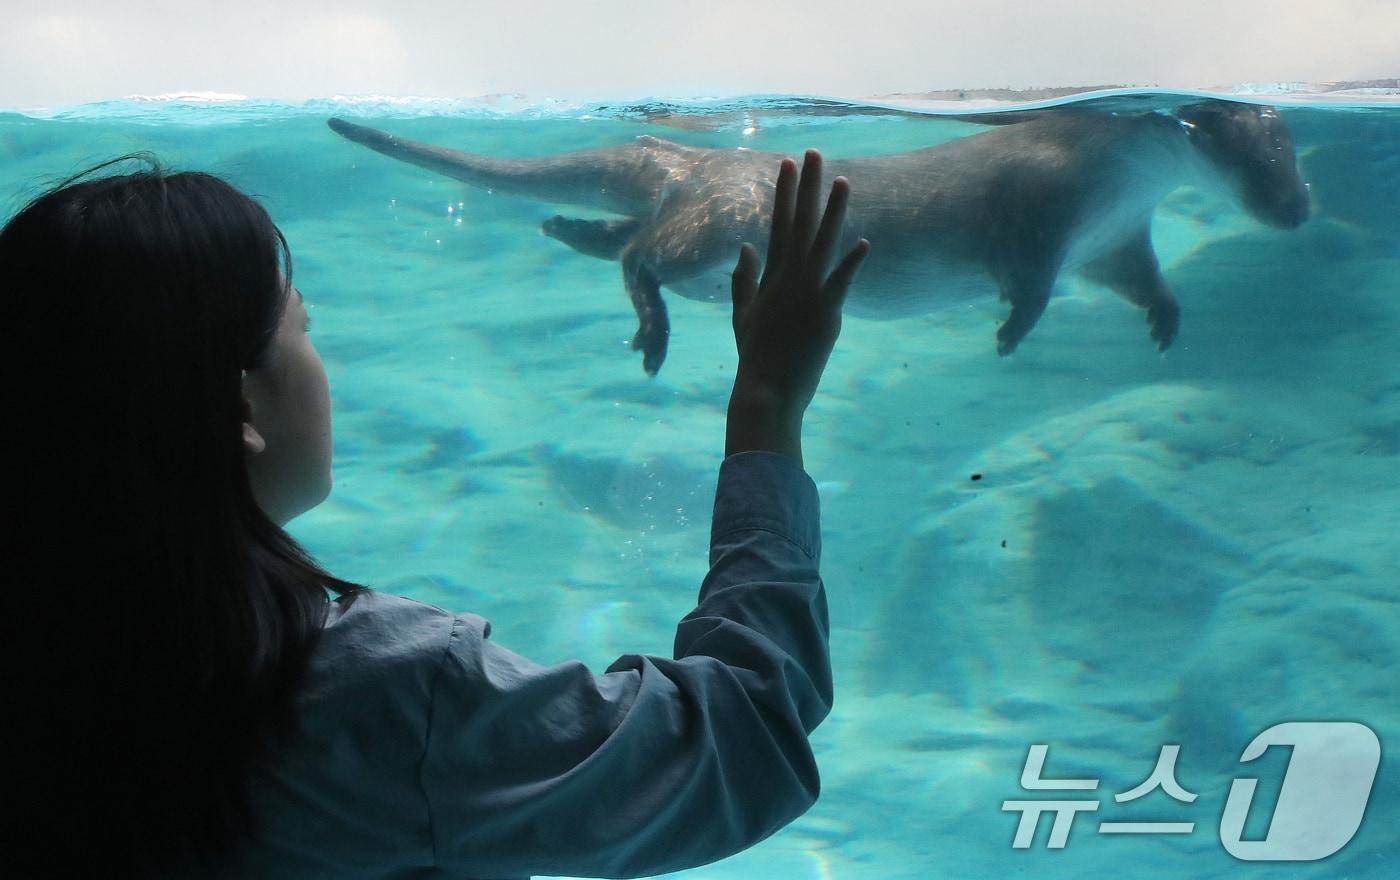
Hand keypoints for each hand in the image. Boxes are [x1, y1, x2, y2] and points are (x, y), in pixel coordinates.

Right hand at [725, 150, 868, 461]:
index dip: (784, 192)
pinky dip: (852, 263)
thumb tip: (745, 246)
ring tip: (843, 180)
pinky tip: (864, 242)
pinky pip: (841, 283)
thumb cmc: (755, 355)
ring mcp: (807, 294)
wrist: (766, 389)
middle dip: (806, 186)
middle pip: (799, 223)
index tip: (787, 163)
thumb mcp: (743, 314)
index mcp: (770, 276)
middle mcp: (788, 278)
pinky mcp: (825, 314)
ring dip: (833, 211)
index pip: (777, 223)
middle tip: (812, 153)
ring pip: (822, 243)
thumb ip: (743, 279)